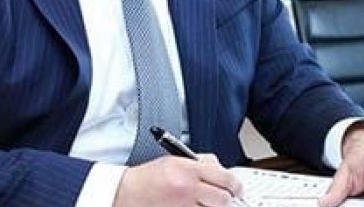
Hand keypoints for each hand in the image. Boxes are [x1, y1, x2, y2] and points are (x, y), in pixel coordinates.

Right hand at [114, 154, 242, 206]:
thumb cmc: (148, 178)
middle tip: (223, 198)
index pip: (225, 178)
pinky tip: (195, 206)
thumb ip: (201, 163)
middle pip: (223, 199)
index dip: (236, 185)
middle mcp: (187, 189)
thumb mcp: (175, 160)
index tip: (237, 189)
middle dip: (226, 199)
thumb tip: (222, 170)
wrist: (126, 193)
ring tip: (204, 203)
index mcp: (187, 170)